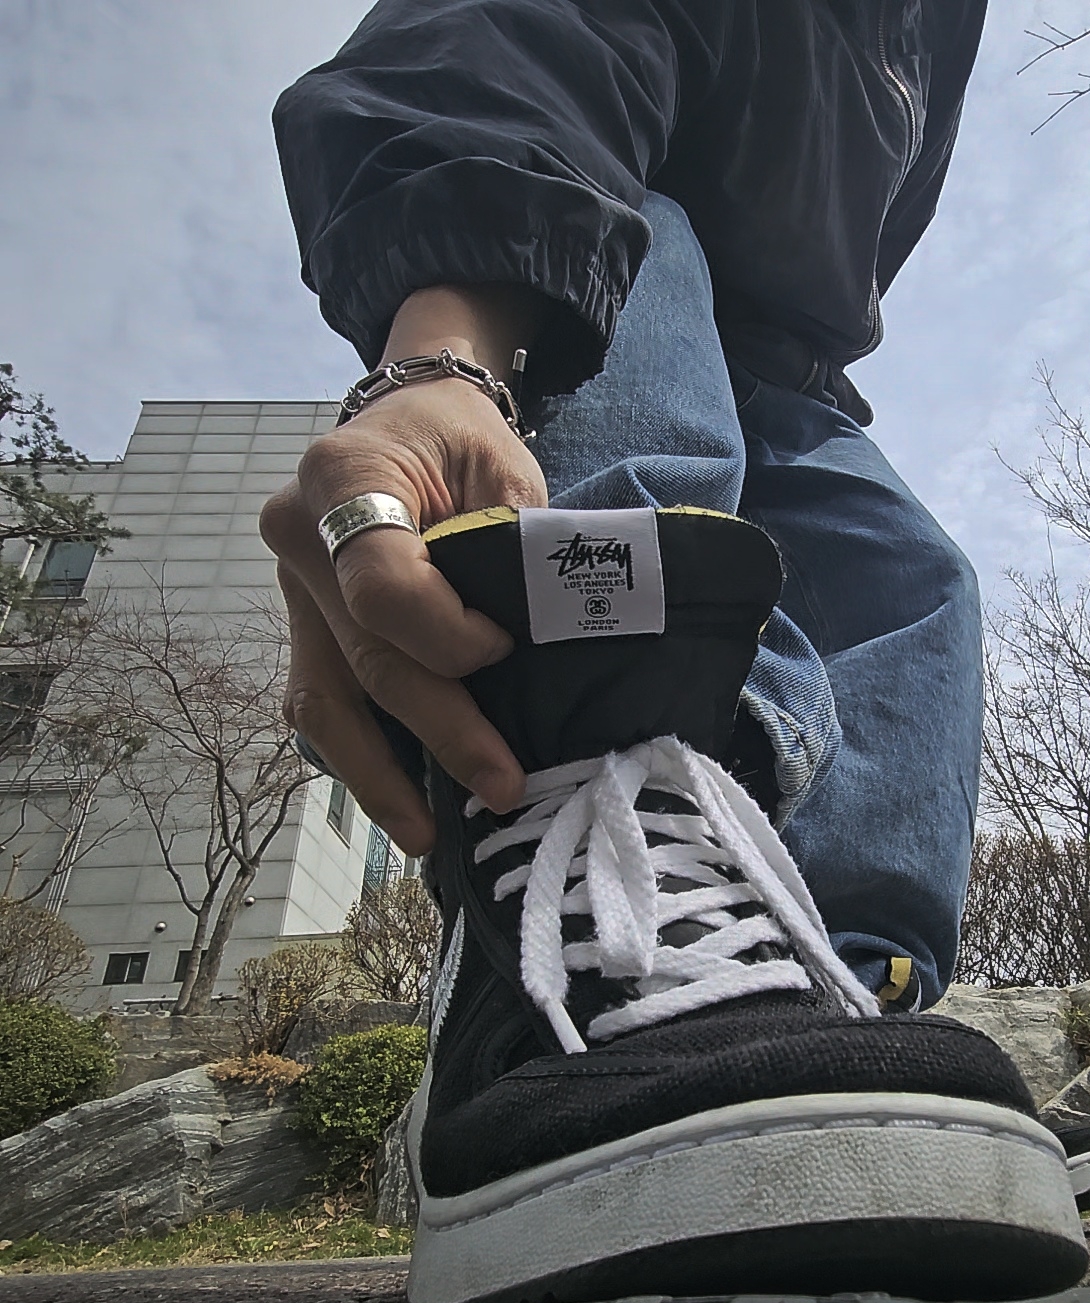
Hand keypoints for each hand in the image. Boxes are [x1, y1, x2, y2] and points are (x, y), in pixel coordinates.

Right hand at [260, 285, 544, 855]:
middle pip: (367, 657)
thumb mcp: (503, 464)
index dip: (447, 632)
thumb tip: (541, 636)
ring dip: (378, 774)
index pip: (384, 585)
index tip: (505, 647)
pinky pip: (322, 700)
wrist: (408, 421)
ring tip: (426, 836)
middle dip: (440, 730)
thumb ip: (515, 542)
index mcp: (342, 478)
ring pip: (325, 699)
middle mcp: (298, 538)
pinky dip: (359, 754)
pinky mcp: (304, 628)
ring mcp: (291, 590)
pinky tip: (399, 802)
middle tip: (503, 786)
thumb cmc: (460, 440)